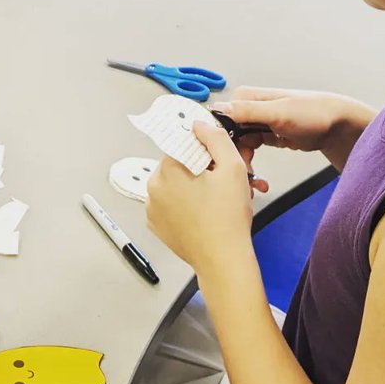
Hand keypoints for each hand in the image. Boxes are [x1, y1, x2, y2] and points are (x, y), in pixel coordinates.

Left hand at [146, 121, 253, 273]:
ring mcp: (152, 208)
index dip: (204, 151)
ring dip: (191, 186)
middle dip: (199, 169)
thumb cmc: (228, 218)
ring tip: (214, 200)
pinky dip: (183, 204)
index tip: (217, 161)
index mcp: (168, 169)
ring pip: (173, 184)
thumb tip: (200, 125)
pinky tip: (202, 213)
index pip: (183, 144)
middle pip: (177, 164)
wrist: (222, 259)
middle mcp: (153, 187)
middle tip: (221, 183)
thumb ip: (215, 138)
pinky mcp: (156, 224)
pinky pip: (168, 204)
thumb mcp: (232, 167)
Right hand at [211, 86, 375, 170]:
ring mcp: (256, 123)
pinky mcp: (264, 136)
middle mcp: (247, 109)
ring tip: (252, 183)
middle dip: (231, 158)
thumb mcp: (279, 112)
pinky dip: (251, 166)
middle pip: (225, 137)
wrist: (337, 125)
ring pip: (237, 147)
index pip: (218, 120)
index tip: (220, 161)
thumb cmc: (314, 112)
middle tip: (241, 178)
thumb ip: (248, 111)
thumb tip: (219, 109)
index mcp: (245, 98)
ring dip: (242, 166)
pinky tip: (257, 180)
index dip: (216, 142)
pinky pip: (250, 153)